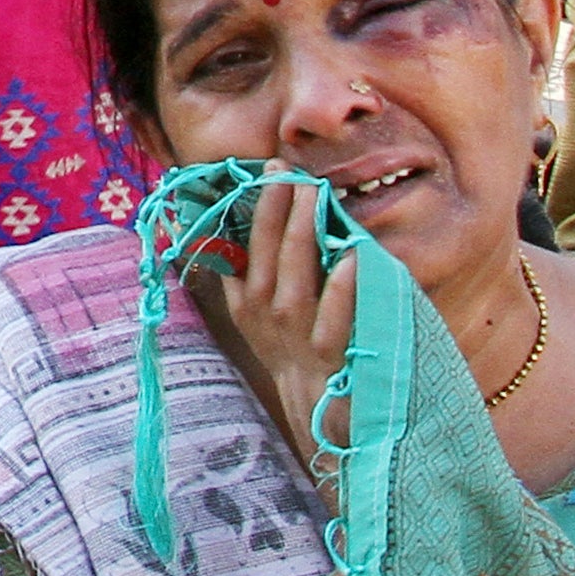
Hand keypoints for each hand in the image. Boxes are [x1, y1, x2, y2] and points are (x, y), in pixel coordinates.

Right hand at [215, 176, 358, 473]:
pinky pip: (334, 319)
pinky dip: (342, 289)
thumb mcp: (251, 315)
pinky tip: (350, 257)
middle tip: (291, 170)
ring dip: (304, 234)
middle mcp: (266, 314)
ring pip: (296, 278)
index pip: (250, 242)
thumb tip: (223, 228)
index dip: (261, 204)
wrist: (311, 408)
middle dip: (279, 208)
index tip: (273, 167)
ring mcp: (296, 334)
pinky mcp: (328, 355)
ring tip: (314, 196)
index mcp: (247, 299)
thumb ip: (239, 275)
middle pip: (270, 253)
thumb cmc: (286, 350)